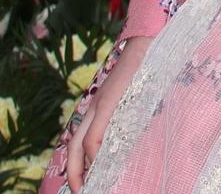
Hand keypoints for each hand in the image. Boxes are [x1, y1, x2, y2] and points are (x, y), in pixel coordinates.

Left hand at [65, 34, 151, 190]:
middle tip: (79, 191)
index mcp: (99, 107)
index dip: (79, 162)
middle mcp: (93, 107)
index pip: (81, 139)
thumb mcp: (135, 97)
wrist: (147, 42)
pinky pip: (94, 135)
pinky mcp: (108, 103)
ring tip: (88, 185)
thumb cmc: (147, 70)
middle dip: (73, 173)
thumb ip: (129, 115)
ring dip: (81, 168)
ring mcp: (99, 105)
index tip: (86, 180)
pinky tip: (101, 164)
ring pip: (79, 144)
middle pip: (73, 146)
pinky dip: (94, 153)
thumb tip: (131, 140)